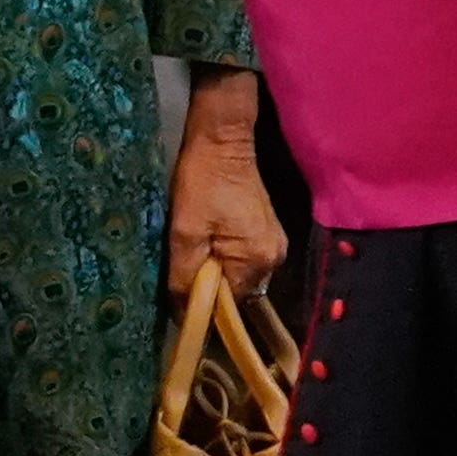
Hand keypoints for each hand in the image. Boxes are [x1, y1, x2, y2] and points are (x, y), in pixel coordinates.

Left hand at [167, 71, 285, 296]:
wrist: (222, 140)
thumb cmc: (201, 182)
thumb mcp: (184, 232)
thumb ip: (185, 277)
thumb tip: (184, 315)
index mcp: (258, 260)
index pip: (230, 304)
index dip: (204, 305)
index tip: (181, 294)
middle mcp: (275, 257)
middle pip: (237, 291)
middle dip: (210, 287)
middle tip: (183, 267)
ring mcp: (274, 243)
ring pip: (238, 275)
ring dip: (216, 271)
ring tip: (193, 250)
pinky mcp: (267, 231)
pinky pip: (243, 258)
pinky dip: (223, 257)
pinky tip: (207, 240)